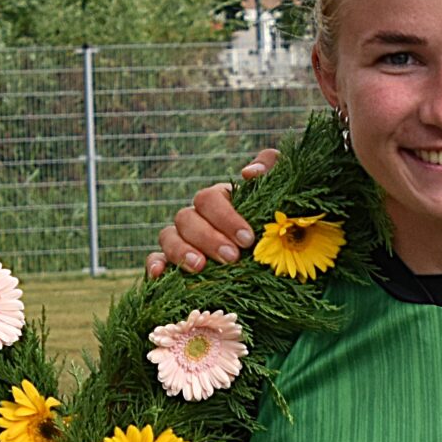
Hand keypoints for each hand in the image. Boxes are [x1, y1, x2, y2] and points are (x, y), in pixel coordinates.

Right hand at [146, 148, 276, 276]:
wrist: (285, 258)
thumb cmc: (285, 221)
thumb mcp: (287, 189)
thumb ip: (273, 166)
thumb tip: (249, 173)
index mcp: (221, 200)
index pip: (209, 199)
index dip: (225, 217)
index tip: (247, 239)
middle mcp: (199, 218)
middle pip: (187, 218)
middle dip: (208, 238)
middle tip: (232, 257)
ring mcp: (185, 240)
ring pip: (168, 237)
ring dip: (180, 251)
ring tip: (200, 267)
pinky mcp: (176, 265)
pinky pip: (156, 260)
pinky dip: (154, 264)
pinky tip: (158, 275)